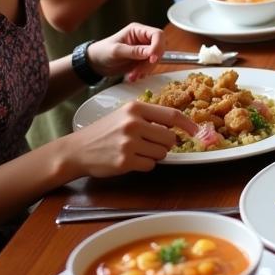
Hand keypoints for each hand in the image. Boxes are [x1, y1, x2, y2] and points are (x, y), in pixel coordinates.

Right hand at [67, 101, 198, 177]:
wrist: (77, 150)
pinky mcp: (125, 161)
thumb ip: (150, 117)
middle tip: (151, 144)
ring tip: (136, 150)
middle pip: (170, 138)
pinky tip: (130, 160)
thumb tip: (179, 127)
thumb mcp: (125, 115)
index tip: (197, 131)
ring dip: (154, 155)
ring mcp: (129, 143)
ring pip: (162, 153)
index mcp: (135, 108)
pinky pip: (150, 165)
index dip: (188, 124)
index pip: (172, 115)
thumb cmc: (104, 132)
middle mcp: (133, 123)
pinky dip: (144, 165)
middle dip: (166, 144)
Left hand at [87, 23, 163, 82]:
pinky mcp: (143, 60)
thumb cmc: (103, 52)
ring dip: (146, 69)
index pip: (157, 34)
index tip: (153, 58)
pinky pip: (150, 66)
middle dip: (151, 61)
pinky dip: (143, 73)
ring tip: (133, 75)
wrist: (96, 64)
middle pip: (159, 47)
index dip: (158, 46)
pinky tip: (133, 76)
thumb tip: (151, 52)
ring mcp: (144, 50)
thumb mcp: (116, 51)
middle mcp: (143, 39)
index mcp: (138, 31)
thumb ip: (134, 51)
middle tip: (140, 70)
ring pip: (156, 59)